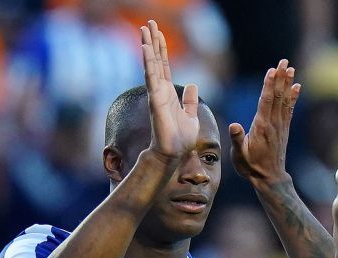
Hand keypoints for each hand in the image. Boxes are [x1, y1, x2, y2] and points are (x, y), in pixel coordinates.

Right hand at [141, 20, 200, 161]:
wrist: (173, 154)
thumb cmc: (180, 139)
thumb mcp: (191, 116)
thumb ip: (190, 101)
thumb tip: (193, 85)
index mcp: (168, 93)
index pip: (163, 65)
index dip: (161, 48)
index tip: (158, 33)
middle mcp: (160, 90)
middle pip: (155, 60)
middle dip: (153, 41)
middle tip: (149, 23)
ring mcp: (156, 94)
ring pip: (151, 64)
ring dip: (148, 46)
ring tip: (145, 28)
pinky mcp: (156, 99)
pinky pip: (152, 76)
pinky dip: (149, 61)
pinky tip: (146, 47)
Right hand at [231, 62, 299, 188]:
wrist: (269, 178)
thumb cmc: (251, 167)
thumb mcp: (239, 155)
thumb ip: (237, 139)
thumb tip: (234, 126)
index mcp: (261, 127)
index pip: (266, 101)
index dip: (269, 85)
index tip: (272, 70)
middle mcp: (273, 123)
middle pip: (277, 96)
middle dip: (280, 78)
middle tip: (284, 62)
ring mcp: (280, 126)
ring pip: (284, 100)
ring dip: (287, 83)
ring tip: (290, 68)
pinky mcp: (284, 129)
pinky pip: (289, 109)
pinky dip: (293, 97)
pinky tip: (297, 87)